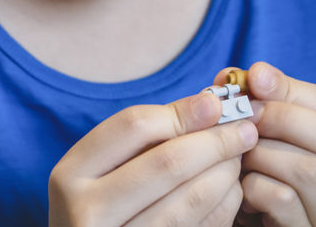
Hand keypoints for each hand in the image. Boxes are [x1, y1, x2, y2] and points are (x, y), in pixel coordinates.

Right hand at [48, 90, 257, 226]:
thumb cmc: (104, 204)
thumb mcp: (105, 169)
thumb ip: (148, 136)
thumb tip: (210, 103)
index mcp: (70, 174)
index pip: (133, 126)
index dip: (181, 112)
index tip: (216, 105)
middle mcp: (85, 212)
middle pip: (166, 163)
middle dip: (215, 142)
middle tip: (245, 130)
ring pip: (189, 202)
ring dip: (225, 174)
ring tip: (239, 158)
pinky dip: (224, 206)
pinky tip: (230, 190)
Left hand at [215, 63, 315, 226]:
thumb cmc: (279, 186)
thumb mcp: (284, 144)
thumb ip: (272, 106)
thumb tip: (253, 73)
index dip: (291, 88)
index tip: (253, 79)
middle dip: (282, 118)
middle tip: (243, 116)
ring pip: (309, 170)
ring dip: (263, 154)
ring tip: (241, 156)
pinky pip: (285, 203)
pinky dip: (256, 189)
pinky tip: (245, 191)